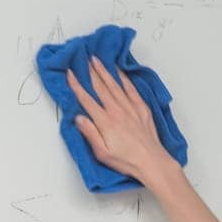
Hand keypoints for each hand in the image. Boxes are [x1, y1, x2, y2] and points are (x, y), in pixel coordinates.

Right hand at [66, 56, 176, 187]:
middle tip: (83, 59)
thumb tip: (79, 118)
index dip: (77, 85)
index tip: (69, 73)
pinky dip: (124, 78)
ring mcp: (131, 108)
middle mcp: (117, 111)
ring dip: (105, 71)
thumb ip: (90, 133)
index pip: (87, 99)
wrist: (152, 162)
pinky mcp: (142, 109)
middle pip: (101, 87)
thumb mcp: (102, 153)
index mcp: (105, 122)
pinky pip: (131, 89)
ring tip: (97, 60)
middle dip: (91, 72)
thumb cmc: (127, 161)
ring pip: (115, 85)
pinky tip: (119, 71)